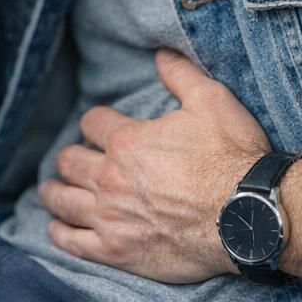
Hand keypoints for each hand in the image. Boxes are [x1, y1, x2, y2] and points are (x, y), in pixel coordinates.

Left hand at [38, 49, 271, 283]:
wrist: (251, 217)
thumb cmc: (231, 157)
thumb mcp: (211, 101)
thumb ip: (180, 74)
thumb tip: (161, 52)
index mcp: (127, 140)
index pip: (92, 122)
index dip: (96, 123)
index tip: (99, 128)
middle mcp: (111, 177)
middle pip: (70, 160)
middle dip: (70, 156)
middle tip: (73, 159)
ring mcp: (111, 216)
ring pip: (64, 200)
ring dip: (54, 192)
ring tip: (50, 190)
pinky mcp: (118, 250)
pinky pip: (75, 242)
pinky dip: (61, 234)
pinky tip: (57, 229)